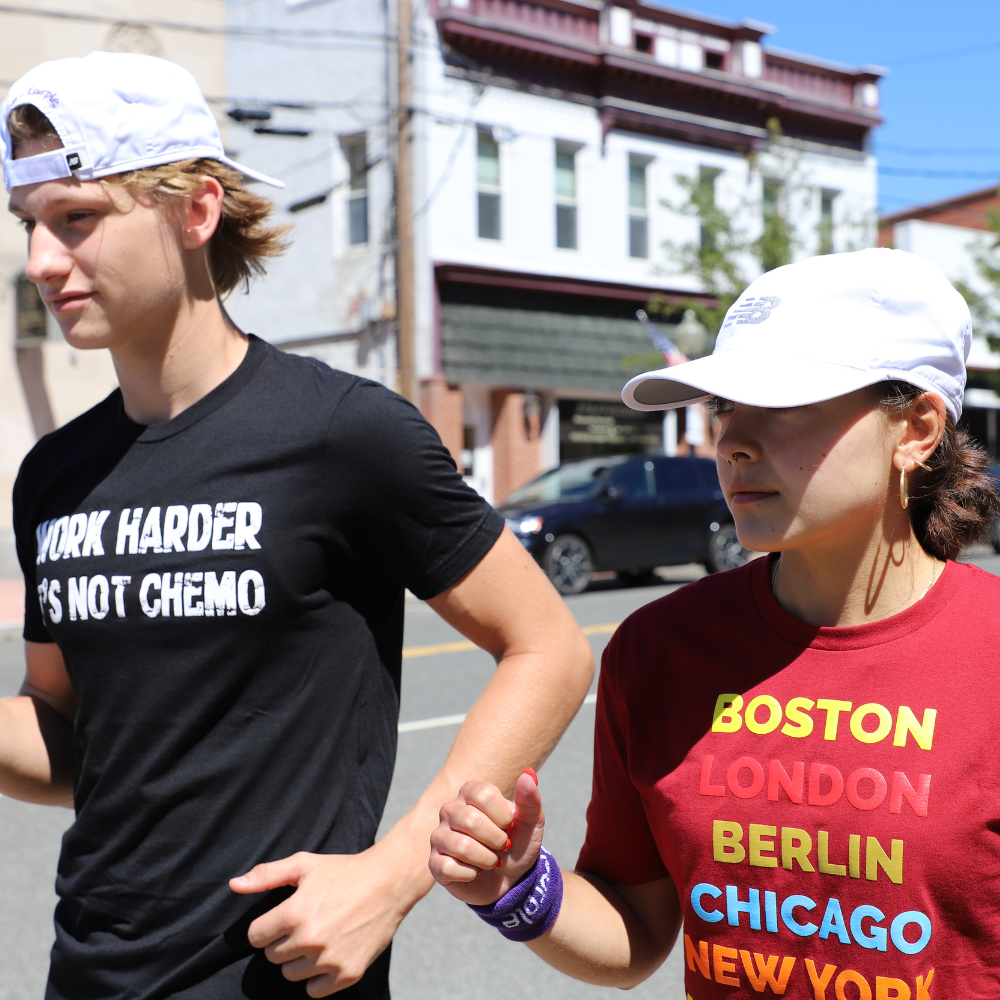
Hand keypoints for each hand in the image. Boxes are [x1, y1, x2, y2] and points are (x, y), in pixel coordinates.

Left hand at [229, 844, 404, 996]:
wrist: (389, 882)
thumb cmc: (343, 871)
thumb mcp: (303, 864)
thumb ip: (266, 875)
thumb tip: (233, 885)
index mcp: (294, 913)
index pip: (255, 936)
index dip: (266, 926)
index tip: (283, 916)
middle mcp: (309, 940)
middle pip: (272, 956)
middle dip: (283, 941)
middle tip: (305, 922)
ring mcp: (329, 960)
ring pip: (291, 974)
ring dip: (299, 959)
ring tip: (318, 936)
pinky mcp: (347, 974)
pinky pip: (314, 990)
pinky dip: (317, 977)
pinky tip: (328, 954)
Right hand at [429, 769, 544, 905]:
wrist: (510, 880)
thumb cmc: (518, 844)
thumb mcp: (531, 823)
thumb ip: (530, 798)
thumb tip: (528, 773)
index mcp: (471, 793)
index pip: (484, 795)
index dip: (503, 816)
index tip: (510, 826)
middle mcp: (450, 810)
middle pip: (471, 820)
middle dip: (496, 839)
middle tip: (503, 846)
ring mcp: (439, 836)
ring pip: (460, 845)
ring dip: (486, 859)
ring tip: (492, 861)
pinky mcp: (435, 863)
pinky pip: (448, 868)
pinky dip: (470, 874)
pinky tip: (475, 872)